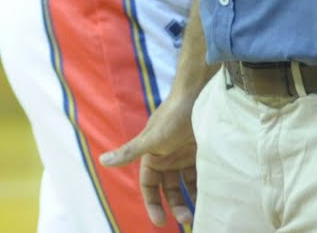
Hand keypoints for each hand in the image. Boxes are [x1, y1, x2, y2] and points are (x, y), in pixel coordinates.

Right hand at [101, 90, 198, 227]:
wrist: (200, 96)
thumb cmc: (172, 116)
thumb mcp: (151, 138)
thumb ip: (129, 152)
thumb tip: (102, 161)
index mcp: (152, 155)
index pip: (149, 185)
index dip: (153, 203)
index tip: (161, 222)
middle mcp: (168, 158)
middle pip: (170, 188)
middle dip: (176, 205)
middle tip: (186, 220)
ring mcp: (186, 156)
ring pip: (188, 185)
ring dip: (193, 199)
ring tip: (201, 214)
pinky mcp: (202, 153)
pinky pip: (203, 176)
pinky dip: (206, 187)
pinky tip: (213, 198)